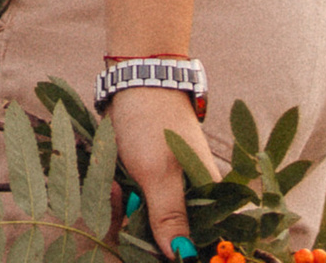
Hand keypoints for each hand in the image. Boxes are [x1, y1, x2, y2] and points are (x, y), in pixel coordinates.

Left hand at [110, 88, 205, 257]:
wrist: (134, 80)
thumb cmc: (154, 123)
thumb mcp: (159, 173)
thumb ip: (170, 217)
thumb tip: (182, 257)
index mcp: (210, 199)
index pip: (204, 242)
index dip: (184, 253)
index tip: (157, 250)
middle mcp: (193, 199)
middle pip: (174, 238)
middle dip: (149, 235)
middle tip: (132, 213)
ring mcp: (169, 191)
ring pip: (150, 225)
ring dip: (131, 217)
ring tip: (121, 191)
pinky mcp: (148, 183)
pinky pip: (135, 207)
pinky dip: (122, 202)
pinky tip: (115, 186)